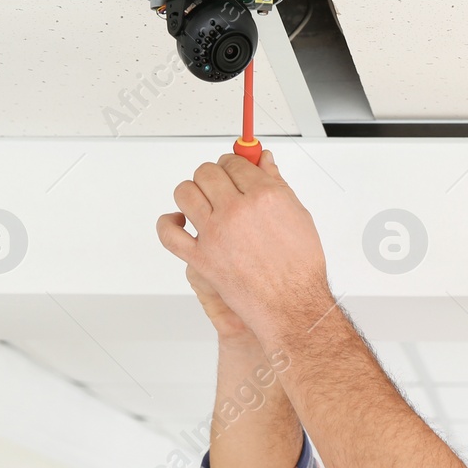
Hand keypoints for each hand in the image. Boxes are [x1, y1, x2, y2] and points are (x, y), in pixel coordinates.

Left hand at [157, 150, 333, 349]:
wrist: (292, 306)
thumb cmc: (300, 268)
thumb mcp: (298, 217)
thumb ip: (278, 184)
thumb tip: (265, 161)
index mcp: (265, 196)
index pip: (235, 162)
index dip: (234, 164)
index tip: (234, 170)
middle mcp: (237, 211)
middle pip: (207, 172)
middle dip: (213, 175)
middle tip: (220, 187)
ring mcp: (215, 234)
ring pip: (184, 192)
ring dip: (191, 192)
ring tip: (201, 202)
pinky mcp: (200, 257)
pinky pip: (168, 233)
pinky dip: (167, 223)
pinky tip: (179, 221)